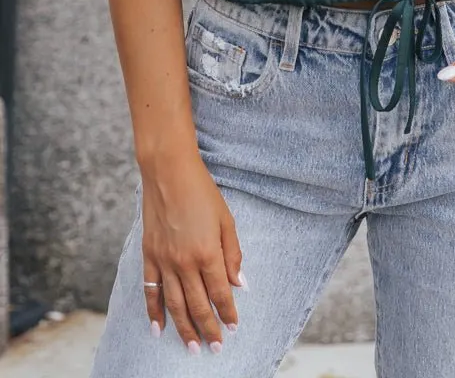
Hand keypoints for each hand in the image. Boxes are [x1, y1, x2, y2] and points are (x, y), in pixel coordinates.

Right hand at [140, 151, 245, 354]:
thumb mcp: (226, 219)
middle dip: (208, 329)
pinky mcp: (149, 256)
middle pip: (197, 304)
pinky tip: (158, 328)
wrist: (168, 172)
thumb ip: (233, 254)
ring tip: (192, 347)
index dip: (228, 312)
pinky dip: (154, 312)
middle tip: (215, 347)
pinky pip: (151, 291)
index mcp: (208, 252)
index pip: (220, 292)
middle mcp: (185, 262)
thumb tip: (239, 284)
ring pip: (174, 304)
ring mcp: (164, 261)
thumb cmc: (202, 192)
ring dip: (184, 328)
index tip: (233, 327)